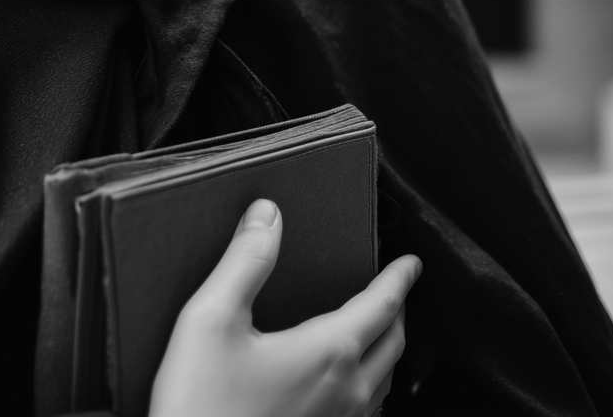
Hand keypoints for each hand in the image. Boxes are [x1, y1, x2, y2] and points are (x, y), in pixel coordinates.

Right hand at [149, 199, 421, 416]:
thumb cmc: (200, 404)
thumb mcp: (210, 320)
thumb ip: (245, 263)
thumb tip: (267, 216)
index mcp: (327, 352)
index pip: (381, 305)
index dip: (399, 279)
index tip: (411, 264)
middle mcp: (346, 391)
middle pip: (393, 343)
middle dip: (397, 312)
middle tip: (393, 292)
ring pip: (385, 381)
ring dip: (387, 349)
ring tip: (375, 332)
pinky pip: (366, 410)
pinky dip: (371, 384)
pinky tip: (346, 384)